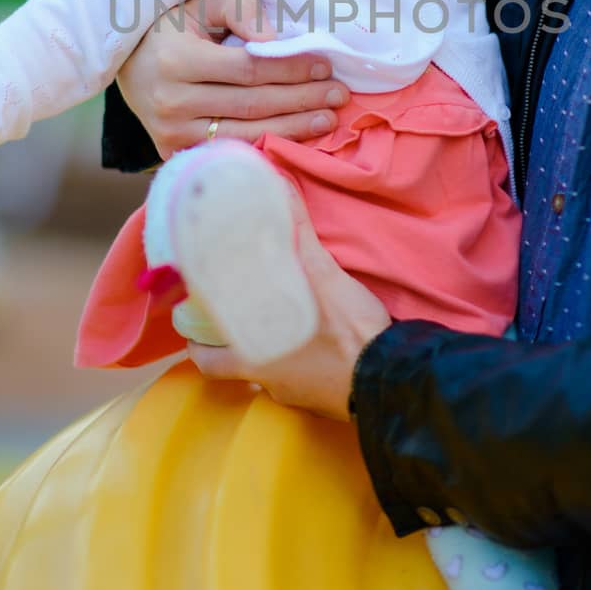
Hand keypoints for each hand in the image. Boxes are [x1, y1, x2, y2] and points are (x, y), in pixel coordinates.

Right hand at [117, 0, 349, 158]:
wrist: (127, 63)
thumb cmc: (171, 27)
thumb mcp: (201, 4)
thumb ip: (240, 9)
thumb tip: (276, 40)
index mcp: (176, 60)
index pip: (248, 68)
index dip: (290, 68)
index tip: (324, 65)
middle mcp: (170, 102)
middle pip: (252, 105)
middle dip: (301, 100)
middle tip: (339, 96)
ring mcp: (170, 133)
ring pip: (245, 134)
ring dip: (293, 129)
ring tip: (327, 119)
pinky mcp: (172, 152)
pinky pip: (229, 151)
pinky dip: (265, 146)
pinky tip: (295, 139)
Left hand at [187, 190, 390, 419]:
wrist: (395, 379)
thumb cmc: (348, 333)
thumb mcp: (323, 276)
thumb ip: (299, 235)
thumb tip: (279, 188)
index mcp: (256, 358)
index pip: (208, 362)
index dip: (198, 345)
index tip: (195, 326)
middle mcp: (271, 383)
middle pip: (241, 363)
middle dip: (240, 339)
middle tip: (242, 311)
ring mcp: (299, 397)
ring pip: (274, 372)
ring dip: (275, 349)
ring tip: (282, 317)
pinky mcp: (326, 402)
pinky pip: (304, 380)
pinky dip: (303, 362)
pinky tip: (317, 340)